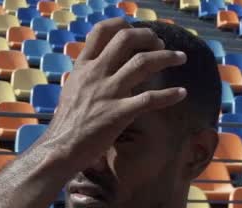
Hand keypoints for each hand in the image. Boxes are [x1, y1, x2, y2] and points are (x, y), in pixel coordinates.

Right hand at [41, 18, 187, 171]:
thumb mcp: (71, 91)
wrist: (60, 149)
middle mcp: (96, 74)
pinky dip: (169, 95)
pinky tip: (181, 93)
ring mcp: (108, 92)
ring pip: (142, 63)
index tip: (138, 33)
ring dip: (167, 57)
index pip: (101, 32)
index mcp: (83, 68)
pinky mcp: (119, 113)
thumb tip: (101, 67)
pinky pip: (149, 99)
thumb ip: (87, 76)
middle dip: (148, 36)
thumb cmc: (66, 124)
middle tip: (161, 44)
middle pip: (126, 39)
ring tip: (181, 57)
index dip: (123, 25)